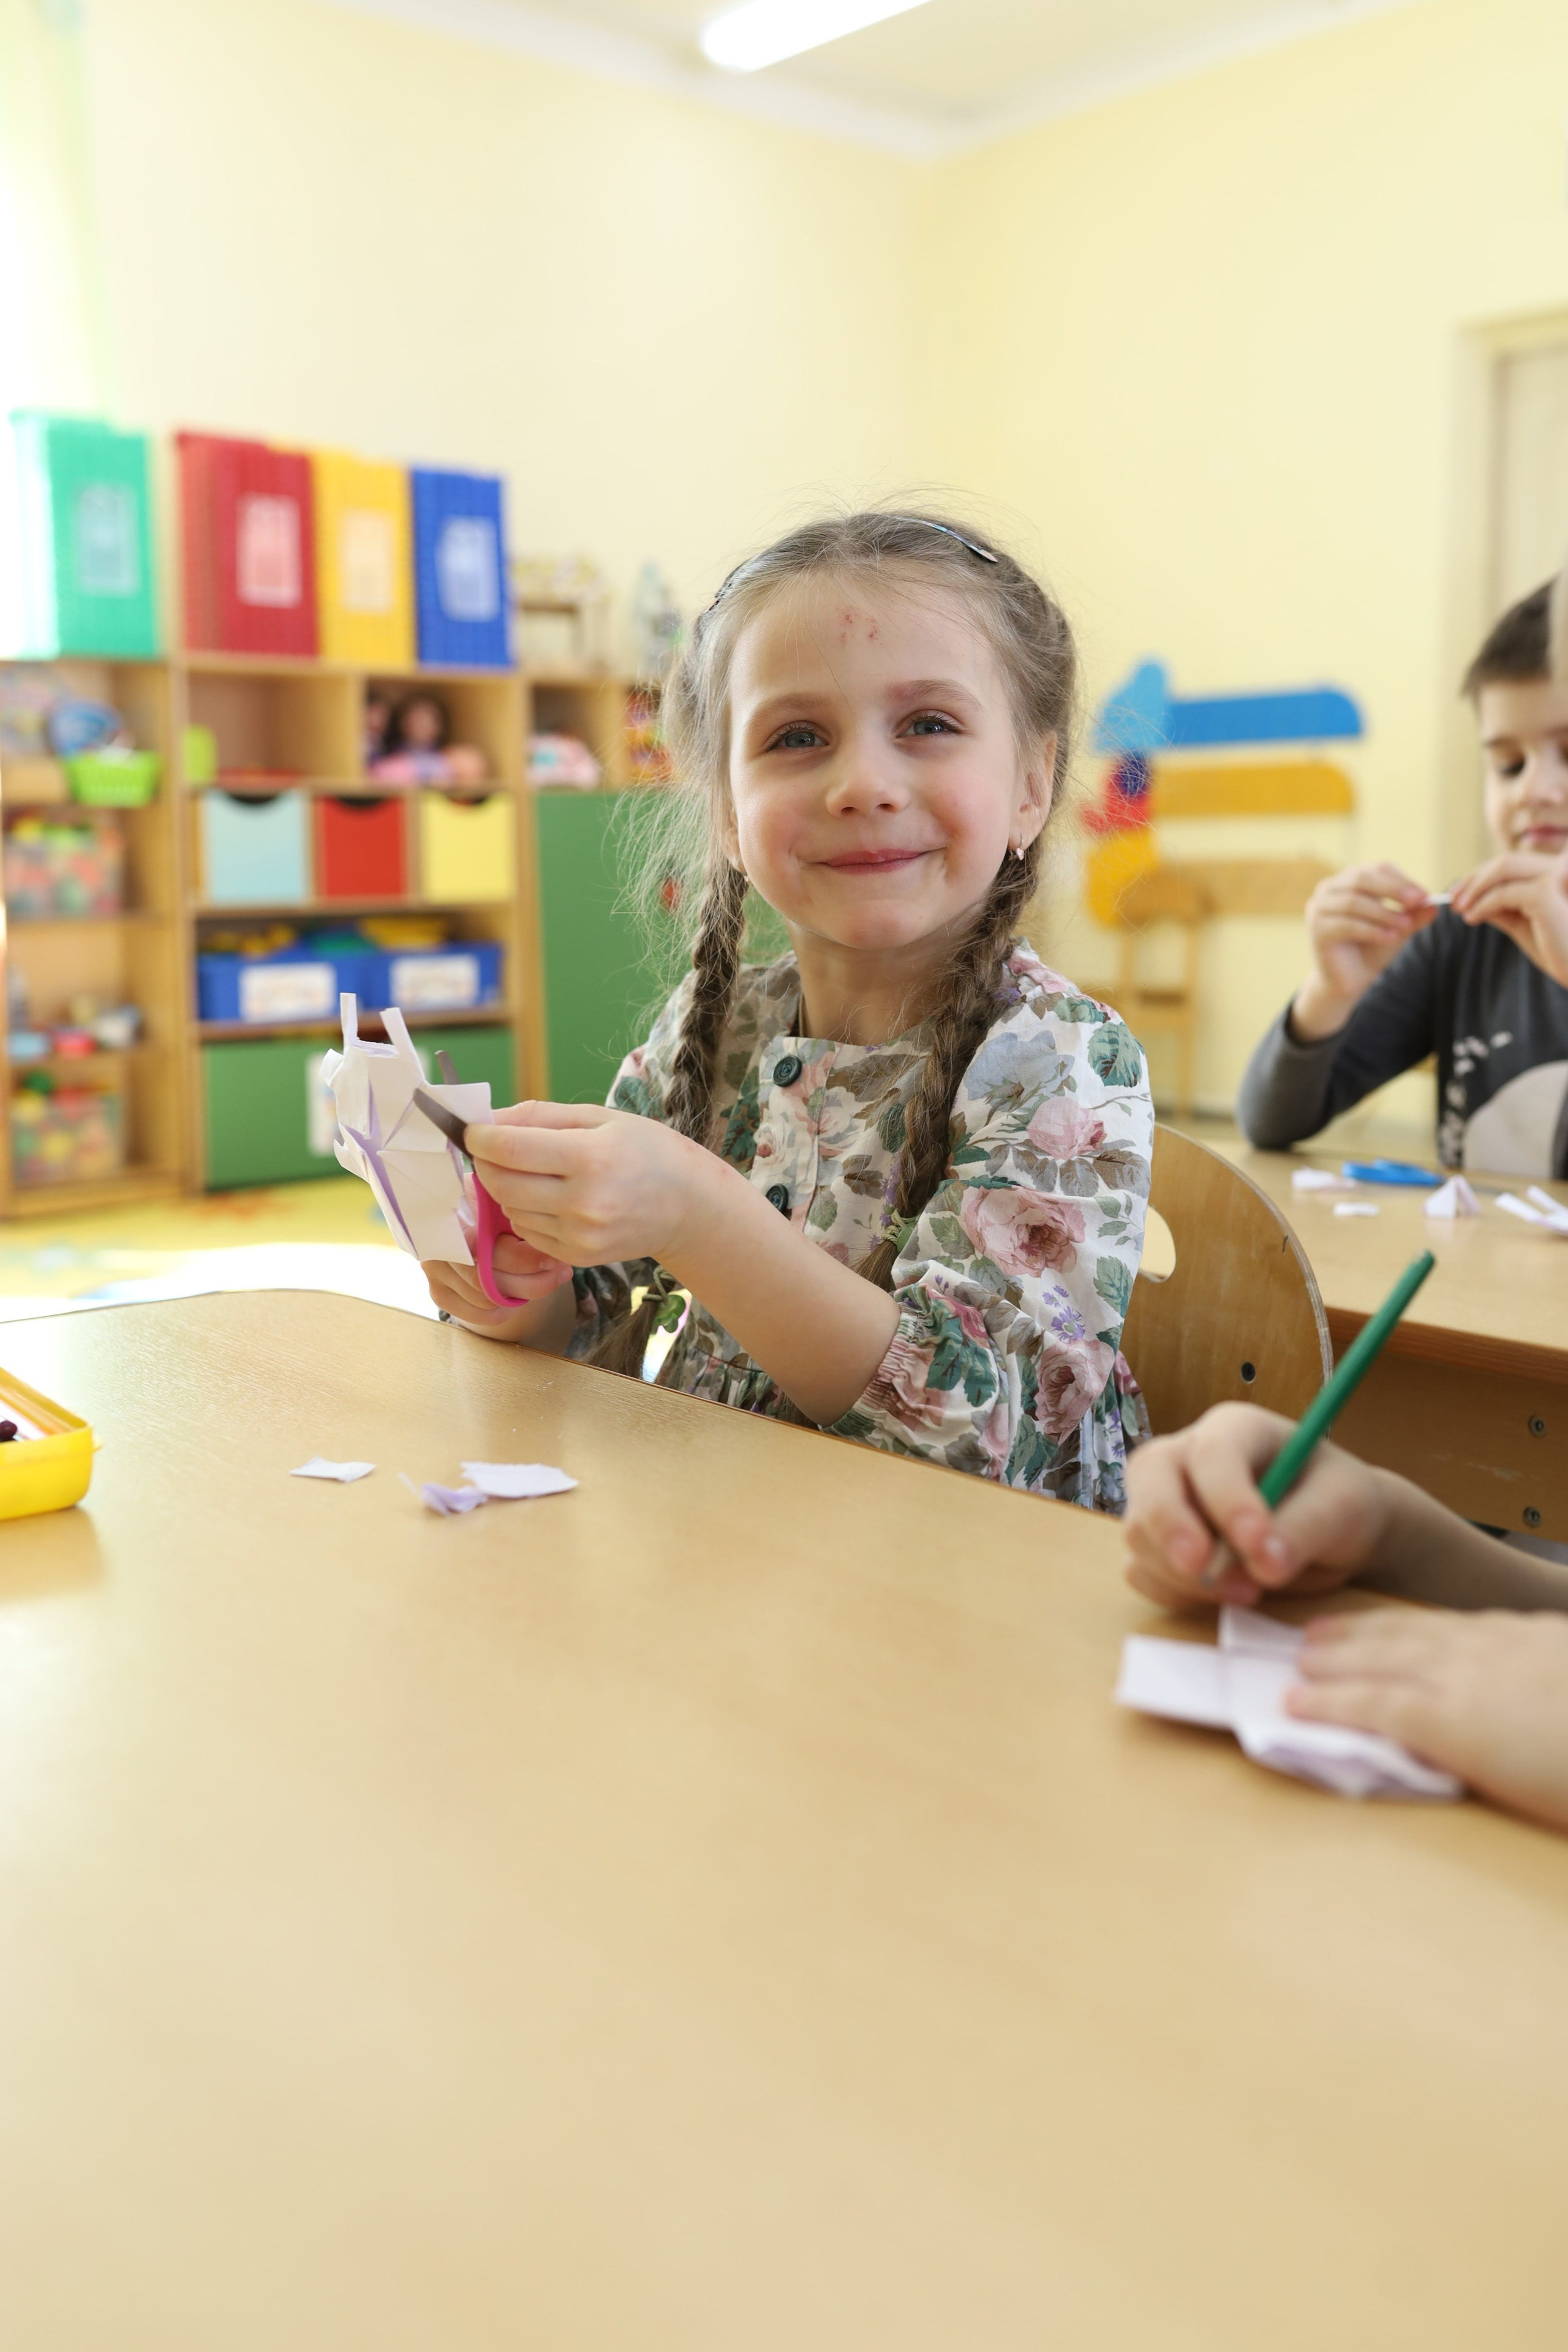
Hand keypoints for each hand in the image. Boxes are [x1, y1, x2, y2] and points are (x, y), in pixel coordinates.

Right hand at [422, 1204, 573, 1337]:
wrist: (459, 1215)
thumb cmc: (487, 1205)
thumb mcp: (498, 1199)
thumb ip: (514, 1215)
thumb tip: (549, 1240)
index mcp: (450, 1217)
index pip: (486, 1250)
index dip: (524, 1258)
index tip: (554, 1257)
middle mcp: (435, 1247)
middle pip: (489, 1281)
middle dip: (534, 1280)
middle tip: (562, 1272)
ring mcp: (434, 1273)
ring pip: (488, 1301)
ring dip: (525, 1294)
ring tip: (548, 1278)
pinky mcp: (439, 1293)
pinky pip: (482, 1315)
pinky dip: (505, 1310)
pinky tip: (519, 1294)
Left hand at [464, 1100, 712, 1269]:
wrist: (689, 1207)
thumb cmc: (646, 1151)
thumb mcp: (600, 1117)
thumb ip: (540, 1116)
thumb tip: (487, 1121)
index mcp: (591, 1157)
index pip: (510, 1149)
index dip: (480, 1138)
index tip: (471, 1130)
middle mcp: (584, 1202)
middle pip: (501, 1185)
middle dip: (485, 1164)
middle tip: (491, 1150)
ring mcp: (580, 1235)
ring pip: (511, 1211)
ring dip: (506, 1190)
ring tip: (532, 1173)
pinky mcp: (577, 1257)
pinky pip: (528, 1233)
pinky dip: (526, 1213)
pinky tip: (549, 1198)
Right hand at [1123, 1402, 1394, 1608]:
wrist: (1333, 1536)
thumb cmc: (1339, 1503)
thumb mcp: (1343, 1505)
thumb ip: (1306, 1527)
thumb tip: (1265, 1563)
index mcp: (1237, 1429)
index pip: (1213, 1452)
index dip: (1227, 1498)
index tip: (1256, 1544)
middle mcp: (1188, 1456)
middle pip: (1149, 1476)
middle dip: (1171, 1527)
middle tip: (1204, 1569)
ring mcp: (1166, 1499)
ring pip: (1139, 1530)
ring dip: (1182, 1571)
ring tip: (1248, 1593)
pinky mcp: (1159, 1546)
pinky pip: (1141, 1570)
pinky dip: (1174, 1592)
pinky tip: (1223, 1596)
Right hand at [1289, 863, 1436, 1040]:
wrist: (1350, 981)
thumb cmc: (1372, 949)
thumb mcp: (1398, 928)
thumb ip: (1413, 916)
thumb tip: (1435, 905)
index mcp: (1348, 881)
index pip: (1376, 870)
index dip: (1401, 880)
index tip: (1424, 895)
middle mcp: (1329, 889)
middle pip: (1362, 879)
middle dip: (1393, 890)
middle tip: (1418, 901)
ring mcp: (1319, 908)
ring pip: (1353, 902)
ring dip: (1383, 913)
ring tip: (1405, 925)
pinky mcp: (1317, 930)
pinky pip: (1347, 925)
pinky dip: (1371, 930)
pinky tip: (1390, 937)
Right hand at [1290, 1609, 1567, 1830]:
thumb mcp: (1511, 1794)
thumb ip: (1457, 1760)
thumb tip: (1419, 1744)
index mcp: (1458, 1721)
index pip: (1375, 1705)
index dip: (1329, 1703)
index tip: (1291, 1702)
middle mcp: (1469, 1670)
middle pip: (1386, 1657)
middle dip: (1336, 1657)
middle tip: (1299, 1658)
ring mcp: (1502, 1641)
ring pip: (1417, 1627)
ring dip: (1367, 1629)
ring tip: (1330, 1629)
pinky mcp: (1534, 1627)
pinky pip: (1459, 1618)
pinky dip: (1420, 1620)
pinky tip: (1413, 1622)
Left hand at [1449, 847, 1567, 984]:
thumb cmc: (1557, 950)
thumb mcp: (1521, 922)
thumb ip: (1500, 906)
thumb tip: (1467, 896)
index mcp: (1554, 872)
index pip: (1511, 863)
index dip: (1480, 874)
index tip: (1457, 891)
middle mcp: (1557, 868)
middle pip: (1505, 861)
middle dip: (1473, 878)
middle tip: (1453, 899)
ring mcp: (1554, 877)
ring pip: (1503, 869)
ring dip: (1475, 887)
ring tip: (1459, 908)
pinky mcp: (1546, 893)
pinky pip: (1503, 893)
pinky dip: (1482, 904)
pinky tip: (1471, 918)